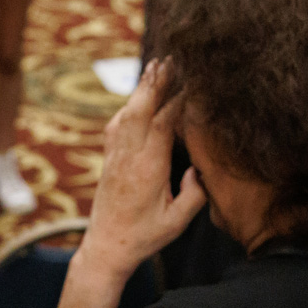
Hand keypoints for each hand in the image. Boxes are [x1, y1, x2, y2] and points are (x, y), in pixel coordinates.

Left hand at [80, 61, 204, 275]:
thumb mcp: (177, 222)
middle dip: (156, 83)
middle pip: (141, 110)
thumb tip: (201, 168)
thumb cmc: (145, 237)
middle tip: (170, 59)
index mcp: (148, 169)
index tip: (192, 81)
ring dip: (141, 89)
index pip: (163, 124)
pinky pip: (117, 125)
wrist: (106, 248)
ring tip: (155, 67)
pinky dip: (128, 106)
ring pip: (127, 114)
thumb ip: (194, 194)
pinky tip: (136, 98)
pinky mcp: (108, 160)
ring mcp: (115, 157)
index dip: (177, 100)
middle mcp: (129, 158)